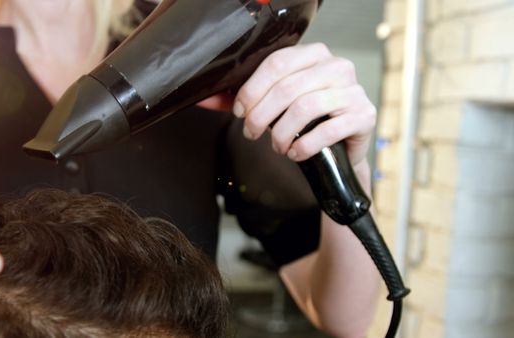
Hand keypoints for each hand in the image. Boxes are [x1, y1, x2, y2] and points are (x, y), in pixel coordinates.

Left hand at [202, 43, 376, 167]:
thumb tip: (203, 99)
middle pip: (286, 88)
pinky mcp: (363, 116)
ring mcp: (354, 90)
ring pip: (304, 108)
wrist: (340, 148)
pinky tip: (295, 153)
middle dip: (261, 116)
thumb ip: (243, 100)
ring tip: (276, 145)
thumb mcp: (274, 106)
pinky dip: (303, 147)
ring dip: (281, 133)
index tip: (239, 112)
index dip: (251, 91)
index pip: (275, 64)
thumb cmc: (306, 122)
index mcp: (313, 54)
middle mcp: (337, 66)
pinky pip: (326, 131)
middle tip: (252, 133)